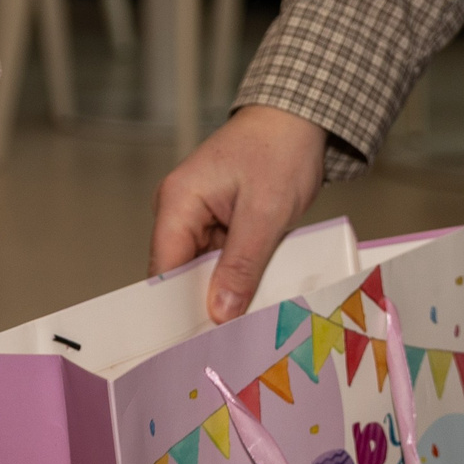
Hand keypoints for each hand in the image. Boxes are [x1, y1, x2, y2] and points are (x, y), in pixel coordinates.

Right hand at [151, 105, 328, 322]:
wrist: (299, 118)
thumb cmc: (280, 151)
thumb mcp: (265, 214)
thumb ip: (240, 265)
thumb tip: (218, 313)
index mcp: (178, 201)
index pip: (164, 267)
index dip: (175, 308)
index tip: (193, 345)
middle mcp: (179, 209)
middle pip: (179, 273)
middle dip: (202, 304)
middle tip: (226, 343)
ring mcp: (198, 215)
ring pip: (202, 269)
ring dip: (223, 291)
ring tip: (245, 326)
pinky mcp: (218, 220)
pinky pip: (220, 259)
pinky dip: (236, 276)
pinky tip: (255, 297)